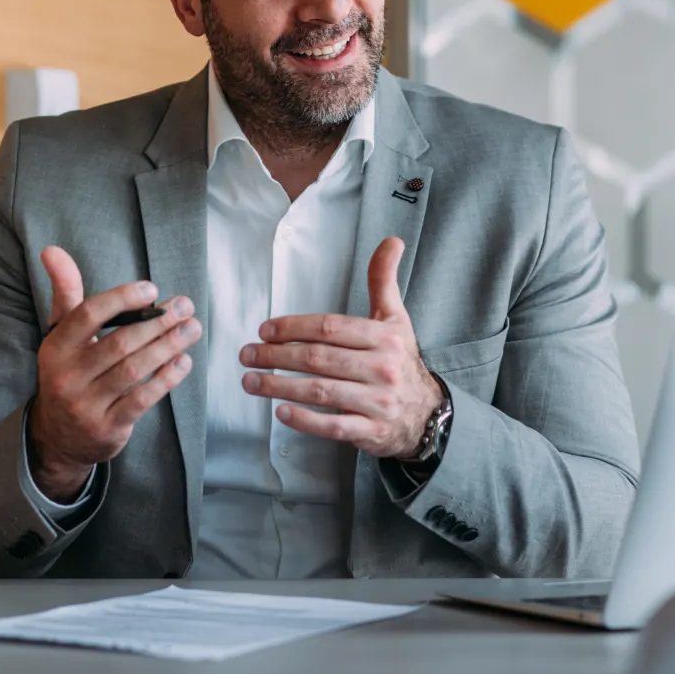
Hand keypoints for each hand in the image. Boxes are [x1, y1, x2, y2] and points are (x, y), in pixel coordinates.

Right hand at [28, 246, 200, 500]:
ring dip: (168, 346)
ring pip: (134, 369)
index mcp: (55, 347)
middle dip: (158, 323)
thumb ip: (65, 292)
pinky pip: (142, 400)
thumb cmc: (68, 370)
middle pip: (119, 342)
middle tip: (185, 307)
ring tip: (192, 329)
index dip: (122, 299)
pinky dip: (166, 379)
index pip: (88, 315)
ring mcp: (86, 404)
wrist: (58, 437)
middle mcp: (66, 376)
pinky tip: (183, 362)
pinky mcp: (108, 427)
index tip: (152, 289)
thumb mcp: (61, 333)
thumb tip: (53, 249)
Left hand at [240, 237, 442, 459]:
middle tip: (247, 354)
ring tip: (251, 381)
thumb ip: (383, 281)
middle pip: (319, 359)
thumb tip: (390, 241)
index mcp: (384, 337)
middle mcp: (382, 368)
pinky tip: (281, 411)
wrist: (427, 413)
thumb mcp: (396, 318)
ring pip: (321, 392)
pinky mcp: (372, 431)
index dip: (293, 327)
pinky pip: (333, 427)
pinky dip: (305, 420)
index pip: (330, 328)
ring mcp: (377, 402)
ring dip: (280, 386)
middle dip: (277, 356)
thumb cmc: (401, 361)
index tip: (265, 330)